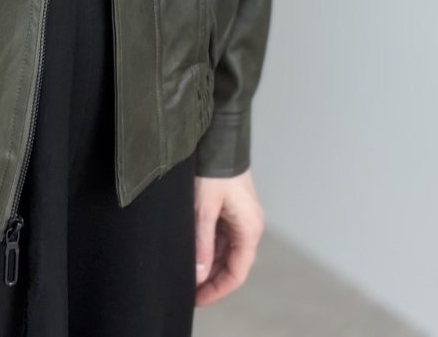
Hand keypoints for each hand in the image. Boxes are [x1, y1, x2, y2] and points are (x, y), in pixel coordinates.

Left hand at [193, 169, 264, 305]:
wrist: (218, 138)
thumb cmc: (215, 170)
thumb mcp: (204, 209)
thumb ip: (202, 243)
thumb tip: (199, 273)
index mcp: (249, 229)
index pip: (236, 272)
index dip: (217, 289)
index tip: (198, 298)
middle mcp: (250, 225)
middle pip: (232, 262)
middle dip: (211, 277)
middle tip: (188, 287)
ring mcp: (241, 216)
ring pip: (225, 249)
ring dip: (208, 261)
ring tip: (188, 269)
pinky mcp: (232, 207)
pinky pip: (222, 234)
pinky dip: (208, 245)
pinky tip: (193, 249)